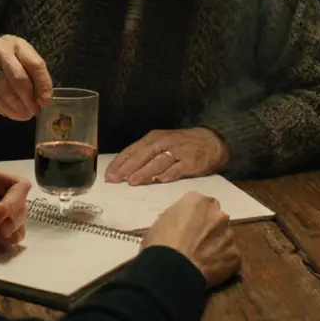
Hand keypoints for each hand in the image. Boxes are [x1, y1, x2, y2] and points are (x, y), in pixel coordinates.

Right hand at [0, 36, 53, 120]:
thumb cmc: (4, 55)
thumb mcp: (21, 53)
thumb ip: (33, 71)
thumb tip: (42, 97)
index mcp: (15, 45)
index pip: (34, 65)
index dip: (43, 84)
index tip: (45, 100)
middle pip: (18, 80)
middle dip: (29, 99)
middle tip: (34, 110)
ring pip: (4, 94)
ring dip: (17, 109)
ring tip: (25, 114)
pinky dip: (5, 110)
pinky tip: (11, 112)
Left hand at [0, 168, 30, 257]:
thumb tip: (2, 214)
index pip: (13, 183)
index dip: (16, 198)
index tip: (7, 216)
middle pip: (19, 200)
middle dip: (15, 215)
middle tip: (3, 231)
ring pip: (17, 216)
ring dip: (16, 228)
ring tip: (2, 238)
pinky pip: (11, 232)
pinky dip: (11, 237)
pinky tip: (2, 242)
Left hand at [105, 128, 228, 184]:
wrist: (211, 141)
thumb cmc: (181, 145)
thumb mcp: (161, 143)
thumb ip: (146, 155)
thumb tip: (125, 170)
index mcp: (153, 138)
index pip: (132, 150)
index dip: (119, 162)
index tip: (108, 174)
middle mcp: (164, 143)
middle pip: (142, 156)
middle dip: (127, 168)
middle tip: (115, 179)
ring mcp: (177, 152)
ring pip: (157, 162)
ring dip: (144, 172)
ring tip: (132, 181)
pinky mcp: (190, 161)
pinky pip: (177, 169)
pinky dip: (167, 174)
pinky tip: (158, 180)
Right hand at [142, 192, 241, 287]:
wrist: (172, 270)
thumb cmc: (160, 244)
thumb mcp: (160, 222)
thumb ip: (177, 217)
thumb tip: (180, 224)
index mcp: (198, 201)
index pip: (200, 204)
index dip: (194, 217)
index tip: (187, 228)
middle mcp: (218, 214)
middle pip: (216, 218)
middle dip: (209, 228)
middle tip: (196, 242)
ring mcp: (229, 235)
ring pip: (225, 237)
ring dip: (217, 245)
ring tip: (202, 259)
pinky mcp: (235, 256)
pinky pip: (229, 257)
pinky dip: (222, 263)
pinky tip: (209, 270)